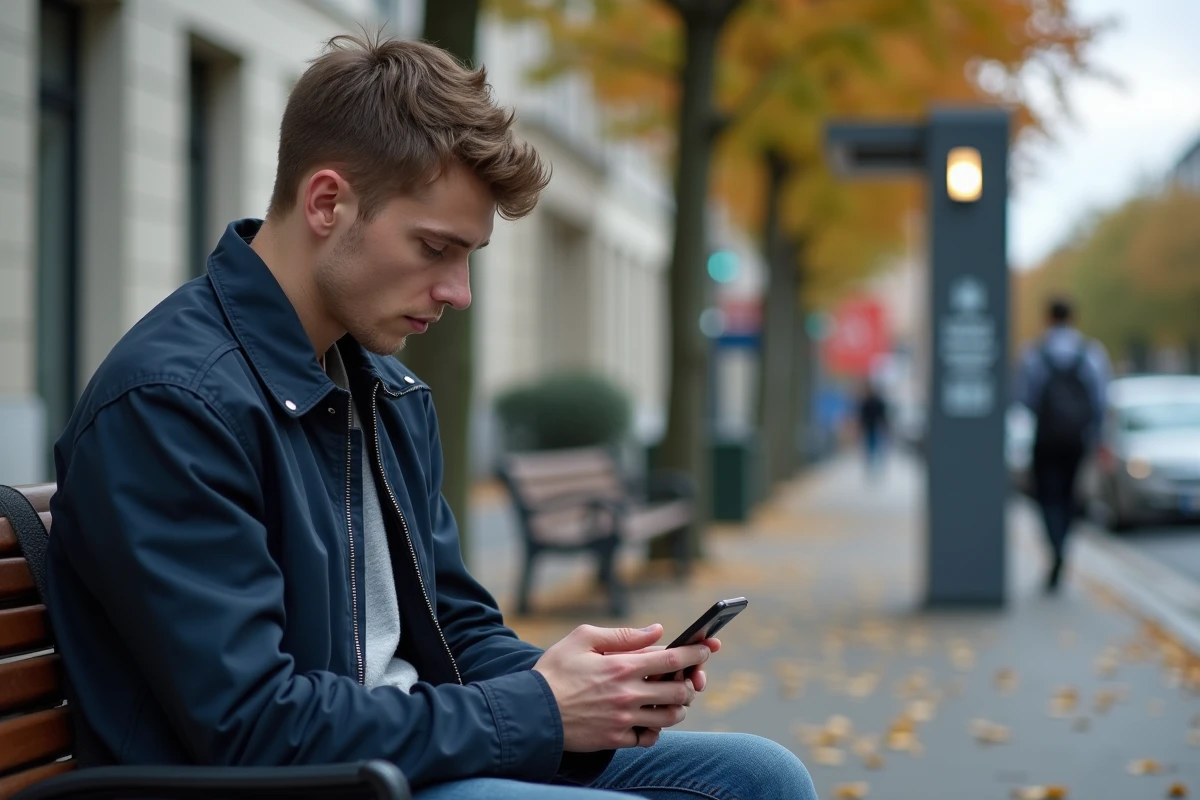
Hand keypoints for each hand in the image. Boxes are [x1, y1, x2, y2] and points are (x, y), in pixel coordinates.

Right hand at [533, 624, 709, 751]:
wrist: (530, 711)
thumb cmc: (555, 671)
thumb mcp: (583, 639)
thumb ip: (623, 635)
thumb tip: (656, 630)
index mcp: (622, 666)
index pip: (673, 658)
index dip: (696, 653)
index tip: (707, 648)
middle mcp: (628, 694)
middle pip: (679, 691)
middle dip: (689, 683)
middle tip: (686, 678)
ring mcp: (624, 719)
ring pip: (670, 716)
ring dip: (677, 706)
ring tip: (670, 698)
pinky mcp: (616, 739)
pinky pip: (650, 737)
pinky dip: (655, 729)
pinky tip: (649, 719)